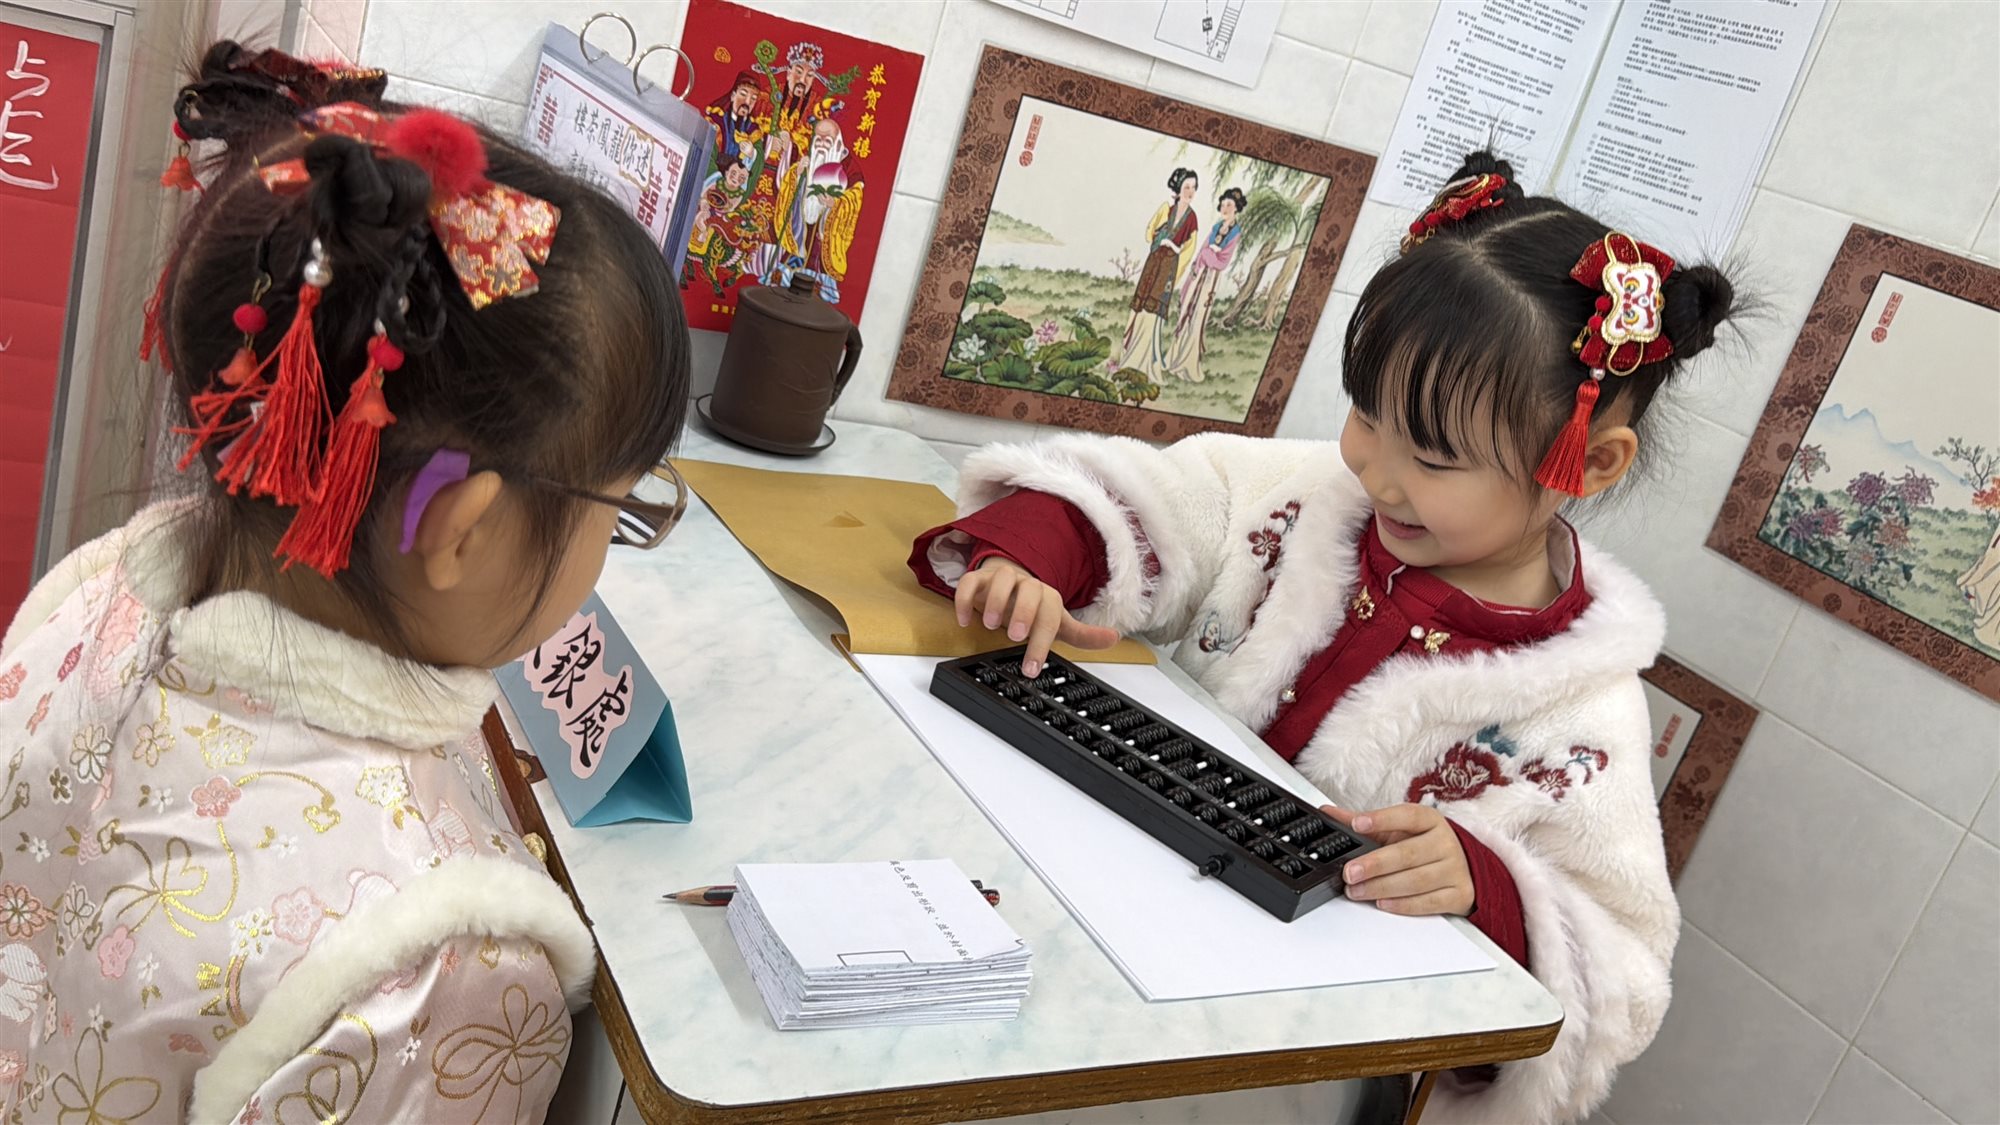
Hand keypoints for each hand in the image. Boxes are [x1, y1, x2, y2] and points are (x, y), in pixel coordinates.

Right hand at [955, 556, 1120, 676]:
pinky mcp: (978, 579)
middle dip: (1024, 612)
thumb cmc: (1034, 609)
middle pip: (1030, 589)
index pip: (1049, 614)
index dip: (1042, 640)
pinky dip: (965, 598)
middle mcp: (1026, 584)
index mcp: (1047, 596)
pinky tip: (965, 619)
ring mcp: (1001, 579)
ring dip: (996, 601)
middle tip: (1016, 636)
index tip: (1032, 667)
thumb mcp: (1058, 623)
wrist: (1009, 585)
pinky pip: (970, 581)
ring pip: (1001, 579)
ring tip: (991, 625)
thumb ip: (1083, 634)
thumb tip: (1114, 638)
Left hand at [1323, 803, 1473, 916]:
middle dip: (1375, 864)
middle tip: (1349, 873)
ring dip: (1382, 887)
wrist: (1465, 867)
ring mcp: (1454, 869)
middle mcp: (1444, 843)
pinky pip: (1430, 902)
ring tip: (1357, 891)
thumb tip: (1329, 814)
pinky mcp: (1458, 894)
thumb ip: (1365, 823)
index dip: (1381, 819)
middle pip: (1408, 854)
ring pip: (1416, 881)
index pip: (1407, 816)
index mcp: (1429, 821)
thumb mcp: (1398, 831)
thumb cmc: (1425, 846)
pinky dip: (1404, 905)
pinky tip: (1383, 903)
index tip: (1357, 824)